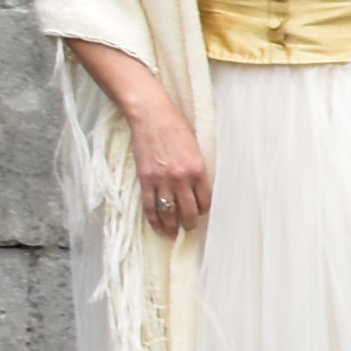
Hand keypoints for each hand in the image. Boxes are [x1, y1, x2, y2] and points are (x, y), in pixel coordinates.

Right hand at [127, 107, 212, 238]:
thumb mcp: (196, 148)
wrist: (152, 117)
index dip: (204, 210)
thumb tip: (198, 187)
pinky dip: (153, 219)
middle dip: (189, 223)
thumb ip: (197, 168)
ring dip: (171, 226)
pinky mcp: (145, 179)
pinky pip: (149, 206)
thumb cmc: (176, 128)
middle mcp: (181, 178)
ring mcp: (162, 180)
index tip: (201, 212)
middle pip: (188, 211)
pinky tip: (157, 227)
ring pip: (168, 212)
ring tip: (172, 233)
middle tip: (188, 228)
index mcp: (198, 169)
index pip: (205, 199)